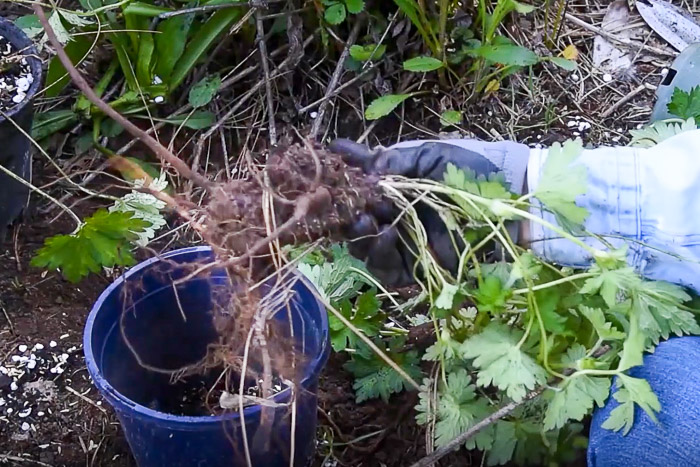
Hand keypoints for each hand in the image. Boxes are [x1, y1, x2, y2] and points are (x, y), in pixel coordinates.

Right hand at [329, 138, 528, 285]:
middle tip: (350, 206)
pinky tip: (385, 236)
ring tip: (367, 221)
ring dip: (359, 233)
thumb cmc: (475, 171)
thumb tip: (365, 165)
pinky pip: (386, 267)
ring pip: (364, 245)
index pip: (360, 183)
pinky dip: (379, 253)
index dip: (343, 176)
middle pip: (355, 219)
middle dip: (347, 213)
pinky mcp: (416, 267)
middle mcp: (395, 214)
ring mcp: (404, 242)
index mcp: (396, 186)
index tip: (330, 163)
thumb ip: (399, 162)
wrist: (513, 202)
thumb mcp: (436, 157)